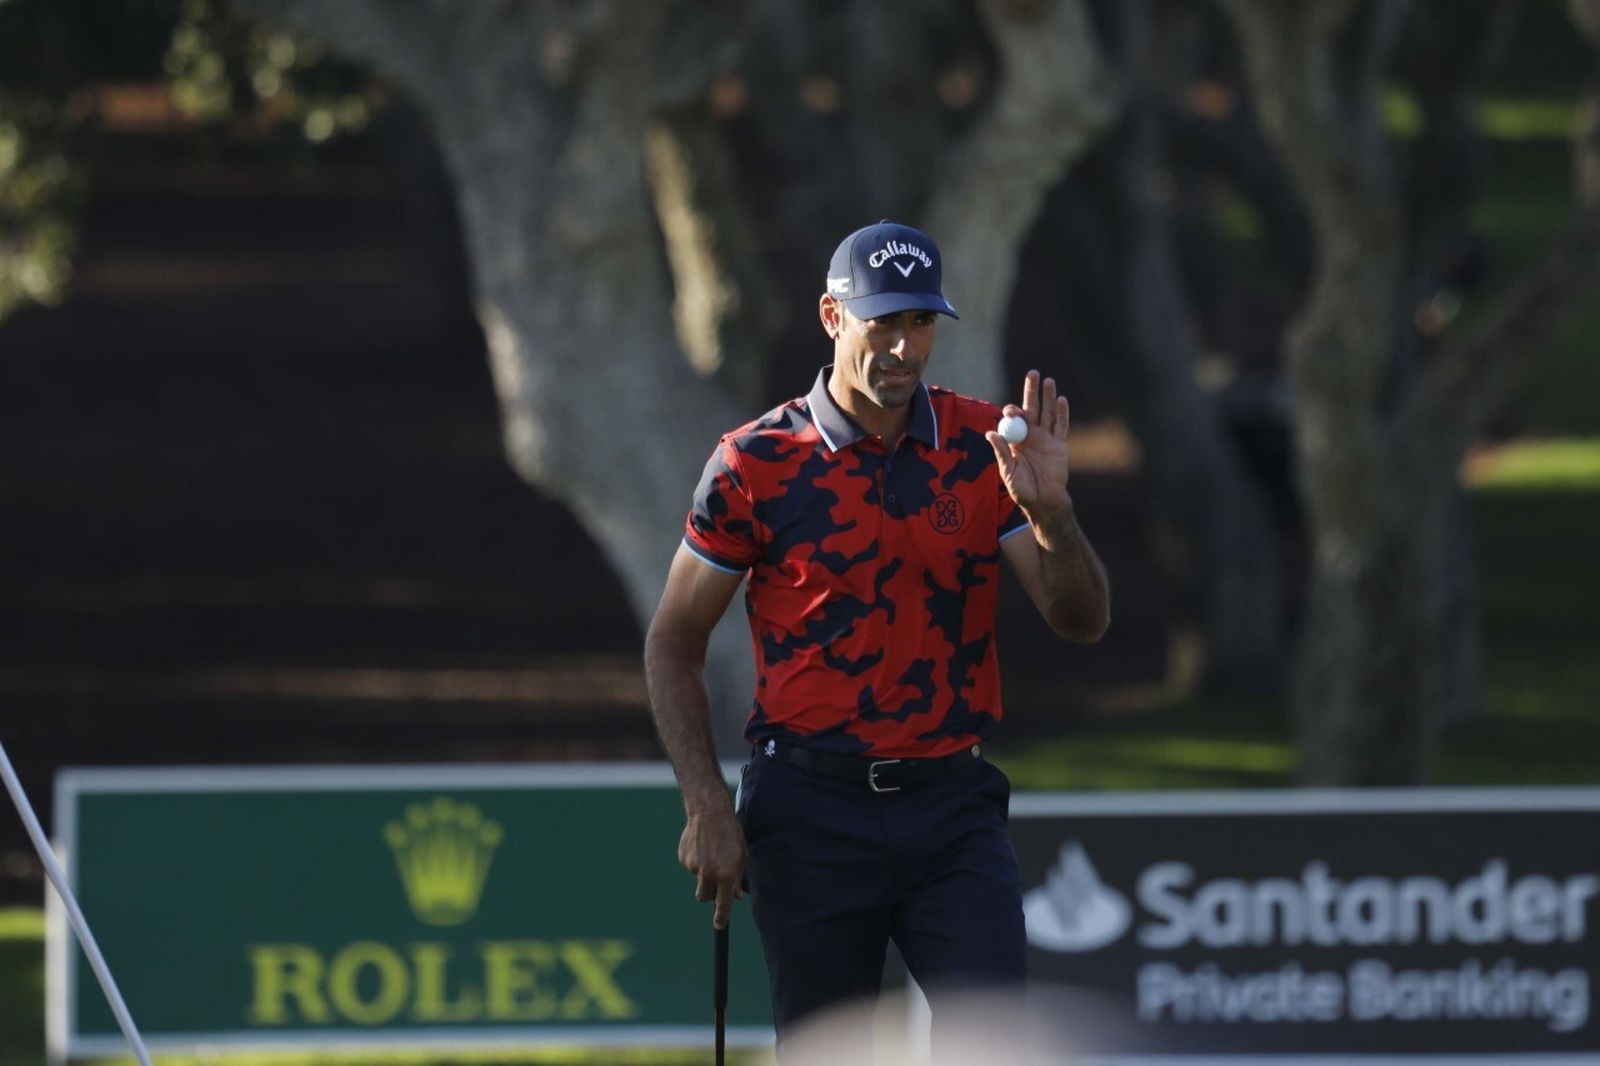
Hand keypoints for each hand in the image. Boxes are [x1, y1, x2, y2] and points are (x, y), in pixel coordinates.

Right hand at [678, 805, 747, 928]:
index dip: (721, 917)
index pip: (723, 904)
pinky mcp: (683, 858)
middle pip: (704, 897)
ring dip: (704, 872)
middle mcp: (708, 874)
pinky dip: (696, 860)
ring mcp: (693, 866)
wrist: (710, 812)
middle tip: (716, 879)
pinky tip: (702, 845)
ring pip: (698, 879)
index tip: (719, 926)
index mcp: (726, 875)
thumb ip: (738, 878)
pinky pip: (691, 866)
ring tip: (711, 852)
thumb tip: (736, 896)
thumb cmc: (731, 833)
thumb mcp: (742, 856)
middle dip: (709, 893)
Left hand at [985, 369, 1070, 524]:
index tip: (1013, 410)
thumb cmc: (1022, 489)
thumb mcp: (1008, 471)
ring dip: (1048, 397)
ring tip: (1049, 381)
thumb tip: (990, 433)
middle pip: (1032, 408)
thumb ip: (1001, 452)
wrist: (1043, 501)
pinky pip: (1061, 426)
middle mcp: (1031, 435)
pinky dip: (1062, 413)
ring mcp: (1046, 438)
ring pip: (1048, 413)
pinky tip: (1062, 400)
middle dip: (1032, 391)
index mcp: (1015, 440)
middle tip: (1033, 373)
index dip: (1013, 411)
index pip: (1014, 418)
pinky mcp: (1059, 444)